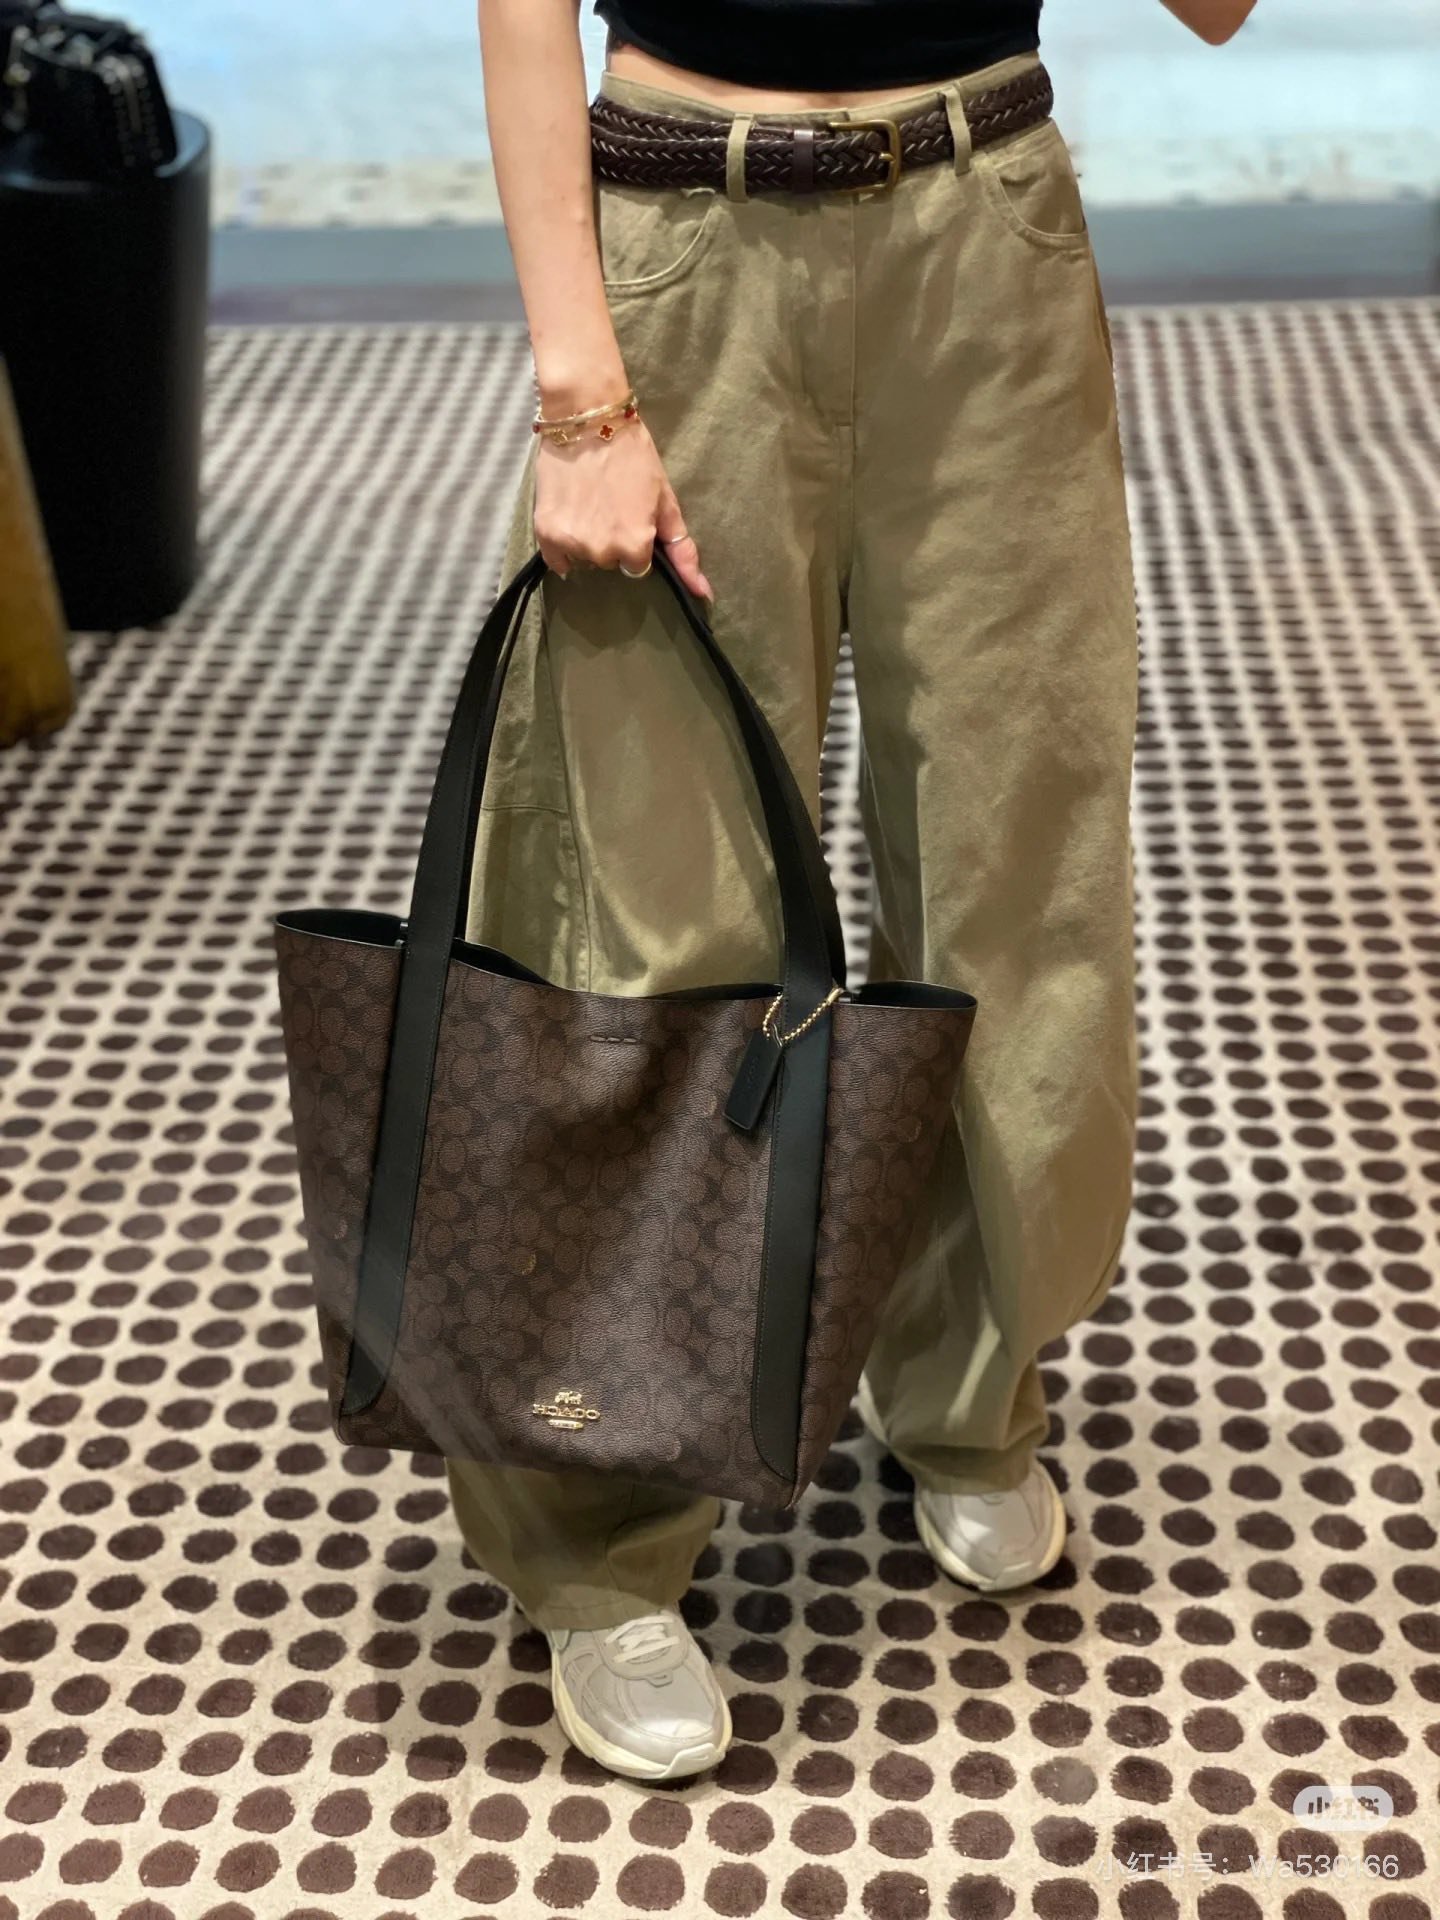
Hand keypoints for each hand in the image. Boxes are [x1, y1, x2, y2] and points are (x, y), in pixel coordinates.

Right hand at [533, 419, 714, 604]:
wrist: (587, 419)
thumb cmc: (633, 456)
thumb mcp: (665, 501)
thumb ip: (683, 551)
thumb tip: (705, 594)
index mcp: (635, 546)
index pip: (637, 566)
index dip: (636, 540)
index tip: (631, 514)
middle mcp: (603, 552)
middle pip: (611, 562)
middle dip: (613, 540)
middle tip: (610, 503)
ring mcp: (572, 543)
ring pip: (585, 559)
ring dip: (588, 540)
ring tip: (589, 503)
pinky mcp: (546, 532)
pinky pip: (558, 560)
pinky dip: (563, 547)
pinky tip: (571, 517)